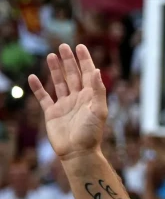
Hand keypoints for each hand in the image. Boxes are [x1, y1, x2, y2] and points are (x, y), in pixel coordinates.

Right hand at [28, 44, 107, 160]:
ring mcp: (64, 105)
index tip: (80, 46)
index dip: (84, 60)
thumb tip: (97, 70)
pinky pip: (44, 97)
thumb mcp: (98, 110)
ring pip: (59, 83)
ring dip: (55, 70)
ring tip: (51, 56)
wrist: (77, 152)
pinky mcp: (52, 113)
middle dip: (69, 61)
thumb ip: (97, 90)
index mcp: (90, 97)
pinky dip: (38, 88)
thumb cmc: (91, 133)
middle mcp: (78, 99)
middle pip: (73, 75)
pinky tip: (33, 78)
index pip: (88, 74)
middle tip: (63, 46)